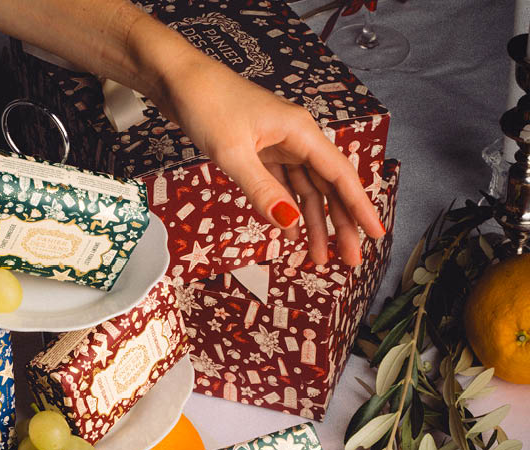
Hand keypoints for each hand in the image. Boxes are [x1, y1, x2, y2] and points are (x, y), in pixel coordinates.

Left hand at [152, 52, 385, 265]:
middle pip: (328, 187)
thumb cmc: (207, 106)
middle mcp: (296, 138)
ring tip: (317, 257)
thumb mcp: (233, 153)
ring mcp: (278, 145)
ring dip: (312, 223)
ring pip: (305, 190)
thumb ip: (261, 190)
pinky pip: (283, 186)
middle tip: (348, 260)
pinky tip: (289, 234)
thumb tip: (289, 223)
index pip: (340, 176)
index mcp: (300, 132)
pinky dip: (286, 209)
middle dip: (339, 224)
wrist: (180, 81)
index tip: (376, 233)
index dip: (360, 207)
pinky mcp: (260, 152)